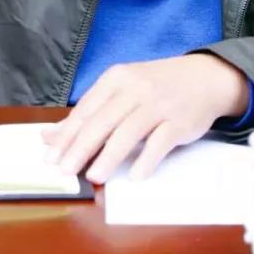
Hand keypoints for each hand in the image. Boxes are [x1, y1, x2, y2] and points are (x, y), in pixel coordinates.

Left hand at [42, 54, 247, 183]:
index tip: (51, 159)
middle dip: (81, 148)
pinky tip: (134, 176)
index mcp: (116, 78)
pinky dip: (146, 160)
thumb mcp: (121, 90)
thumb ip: (87, 113)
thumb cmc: (156, 87)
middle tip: (66, 171)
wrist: (205, 77)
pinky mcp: (179, 121)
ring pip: (129, 131)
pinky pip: (159, 142)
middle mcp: (136, 88)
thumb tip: (48, 137)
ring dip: (110, 156)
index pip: (86, 109)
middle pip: (103, 121)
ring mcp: (159, 104)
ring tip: (95, 176)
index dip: (67, 136)